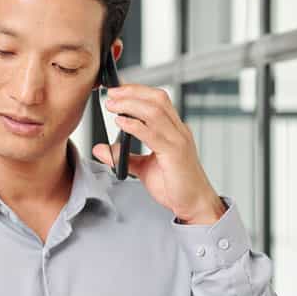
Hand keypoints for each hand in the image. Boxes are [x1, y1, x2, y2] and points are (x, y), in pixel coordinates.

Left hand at [93, 84, 225, 224]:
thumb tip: (102, 148)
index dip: (137, 90)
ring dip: (130, 104)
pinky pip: (153, 133)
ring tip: (113, 105)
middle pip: (157, 98)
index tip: (117, 90)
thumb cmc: (176, 187)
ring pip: (155, 111)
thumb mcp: (143, 168)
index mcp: (174, 130)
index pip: (157, 100)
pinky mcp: (175, 153)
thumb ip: (125, 156)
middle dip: (132, 91)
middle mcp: (178, 131)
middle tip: (111, 94)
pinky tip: (121, 123)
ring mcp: (178, 140)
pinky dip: (135, 125)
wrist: (195, 205)